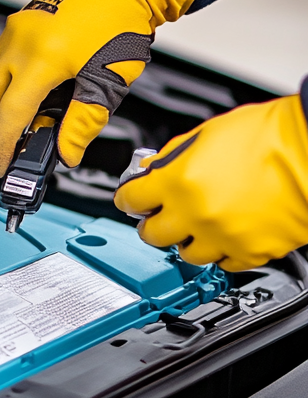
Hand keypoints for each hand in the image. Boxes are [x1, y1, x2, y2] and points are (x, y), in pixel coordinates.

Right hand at [0, 0, 195, 176]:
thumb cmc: (121, 21)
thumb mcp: (108, 82)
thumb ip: (83, 124)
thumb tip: (67, 153)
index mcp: (43, 59)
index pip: (12, 114)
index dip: (4, 145)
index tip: (4, 164)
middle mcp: (21, 42)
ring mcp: (16, 29)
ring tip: (10, 127)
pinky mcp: (18, 22)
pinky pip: (0, 60)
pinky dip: (4, 84)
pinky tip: (19, 96)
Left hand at [115, 95, 307, 271]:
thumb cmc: (268, 134)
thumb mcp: (205, 135)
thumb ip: (171, 159)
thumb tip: (151, 171)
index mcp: (176, 182)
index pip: (130, 200)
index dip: (129, 198)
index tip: (132, 200)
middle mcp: (194, 214)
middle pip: (150, 235)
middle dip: (152, 223)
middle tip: (161, 215)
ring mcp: (222, 237)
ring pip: (185, 254)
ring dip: (187, 240)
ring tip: (199, 224)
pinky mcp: (250, 252)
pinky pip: (223, 263)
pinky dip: (221, 250)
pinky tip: (226, 234)